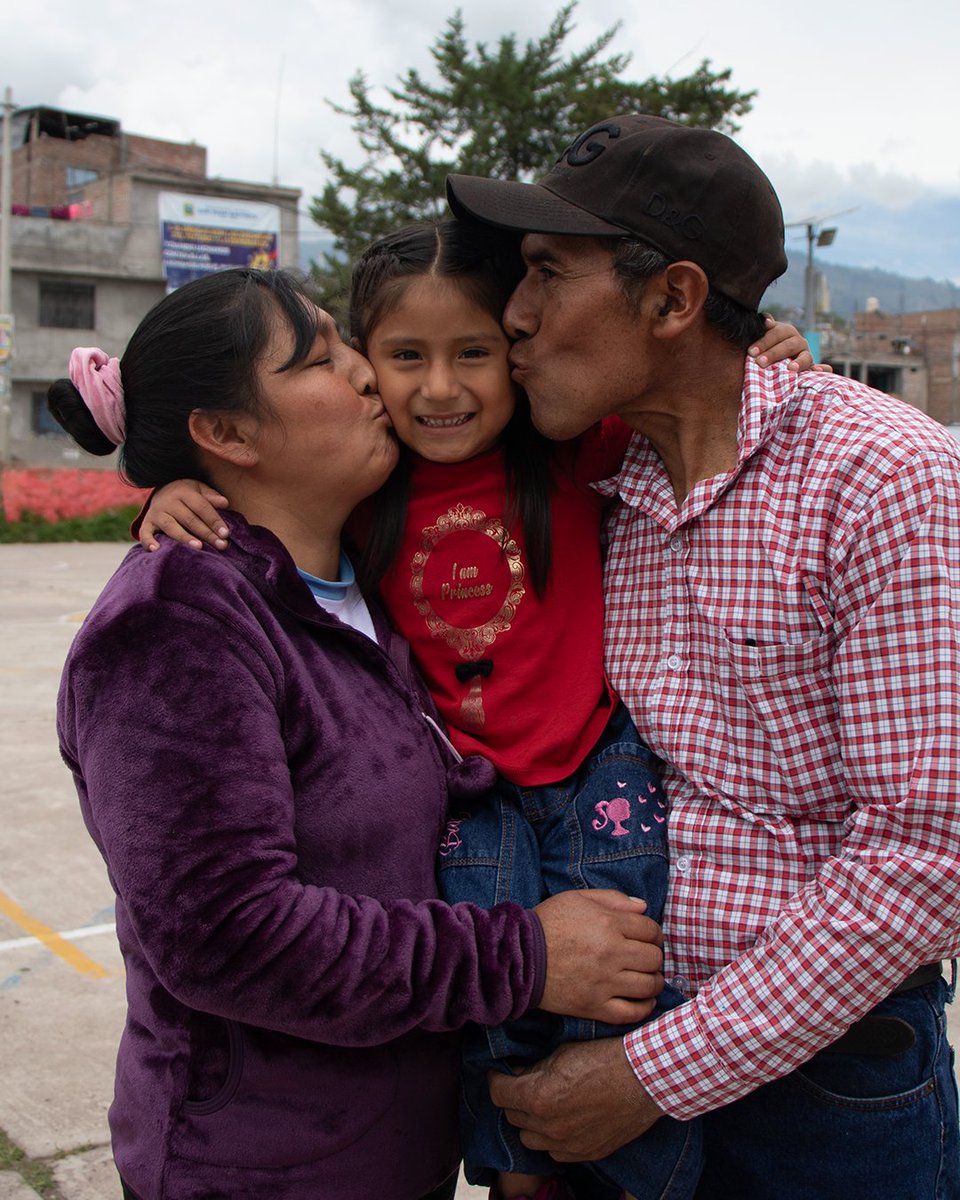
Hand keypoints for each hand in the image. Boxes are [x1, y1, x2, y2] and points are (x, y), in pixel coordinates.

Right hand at [138, 480, 230, 551]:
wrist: (161, 489)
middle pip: (189, 519)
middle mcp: (169, 502)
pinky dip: (149, 542)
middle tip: (221, 545)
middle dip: (206, 533)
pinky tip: (156, 550)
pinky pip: (145, 533)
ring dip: (184, 537)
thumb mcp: (199, 489)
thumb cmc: (187, 494)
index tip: (226, 534)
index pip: (202, 507)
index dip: (214, 521)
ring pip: (171, 527)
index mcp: (184, 492)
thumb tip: (225, 503)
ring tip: (198, 547)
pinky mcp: (147, 523)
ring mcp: (156, 513)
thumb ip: (211, 496)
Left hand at [489, 1036, 662, 1160]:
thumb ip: (534, 1068)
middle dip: (514, 1099)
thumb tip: (517, 1074)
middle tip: (524, 1084)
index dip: (496, 1080)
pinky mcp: (586, 1153)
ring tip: (543, 1104)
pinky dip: (553, 1137)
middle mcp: (549, 1127)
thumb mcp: (562, 1053)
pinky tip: (563, 1120)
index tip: (499, 1074)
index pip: (498, 1094)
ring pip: (531, 1139)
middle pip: (513, 1116)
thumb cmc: (605, 1058)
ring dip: (531, 1121)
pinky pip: (556, 1151)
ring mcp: (568, 1144)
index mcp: (538, 1098)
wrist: (644, 1078)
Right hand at [534, 889, 662, 1023]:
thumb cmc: (548, 923)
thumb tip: (643, 907)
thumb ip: (612, 898)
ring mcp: (604, 982)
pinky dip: (644, 1008)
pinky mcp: (594, 1006)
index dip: (653, 933)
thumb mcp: (577, 898)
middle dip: (654, 956)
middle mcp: (611, 953)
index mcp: (608, 924)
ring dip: (654, 981)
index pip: (651, 930)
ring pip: (649, 986)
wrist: (519, 955)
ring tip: (648, 978)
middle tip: (646, 957)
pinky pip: (631, 1013)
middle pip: (654, 958)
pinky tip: (644, 1000)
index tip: (648, 937)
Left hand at [748, 315, 832, 373]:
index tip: (751, 352)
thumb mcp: (762, 341)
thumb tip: (765, 318)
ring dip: (798, 363)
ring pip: (805, 356)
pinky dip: (822, 369)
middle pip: (787, 345)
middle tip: (760, 362)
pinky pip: (821, 367)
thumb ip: (763, 330)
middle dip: (773, 354)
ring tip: (791, 369)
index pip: (775, 333)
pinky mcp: (812, 366)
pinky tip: (818, 371)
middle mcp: (797, 340)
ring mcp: (806, 353)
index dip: (763, 342)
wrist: (777, 364)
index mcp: (784, 331)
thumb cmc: (765, 351)